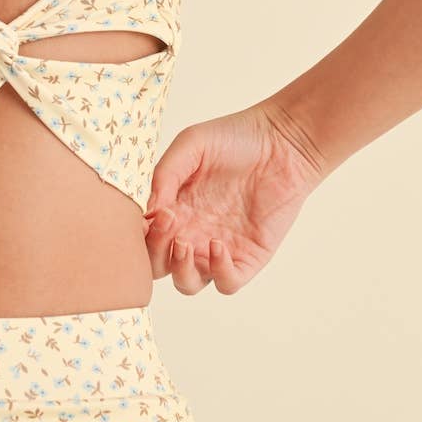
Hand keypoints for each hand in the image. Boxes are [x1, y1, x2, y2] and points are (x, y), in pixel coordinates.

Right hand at [143, 100, 325, 295]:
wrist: (282, 142)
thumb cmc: (235, 138)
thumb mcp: (191, 144)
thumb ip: (164, 174)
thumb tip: (147, 208)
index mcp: (173, 207)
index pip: (143, 237)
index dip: (139, 234)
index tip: (145, 214)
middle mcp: (192, 232)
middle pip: (159, 265)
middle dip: (155, 252)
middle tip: (166, 222)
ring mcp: (218, 248)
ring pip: (187, 283)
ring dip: (180, 270)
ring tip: (185, 244)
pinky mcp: (248, 257)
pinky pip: (227, 283)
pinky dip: (218, 272)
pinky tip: (218, 244)